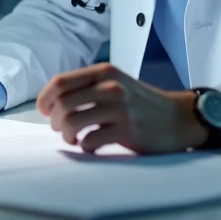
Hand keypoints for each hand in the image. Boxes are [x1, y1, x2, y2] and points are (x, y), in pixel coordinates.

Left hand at [36, 63, 205, 153]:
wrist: (177, 118)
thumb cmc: (141, 103)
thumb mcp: (116, 83)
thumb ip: (88, 86)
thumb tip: (51, 102)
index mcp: (105, 72)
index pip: (61, 81)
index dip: (45, 98)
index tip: (43, 110)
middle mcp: (111, 87)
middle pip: (63, 103)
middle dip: (53, 120)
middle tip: (59, 128)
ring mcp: (119, 109)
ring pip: (72, 122)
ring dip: (66, 135)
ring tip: (74, 139)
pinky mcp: (126, 131)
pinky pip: (89, 142)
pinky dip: (85, 147)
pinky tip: (92, 146)